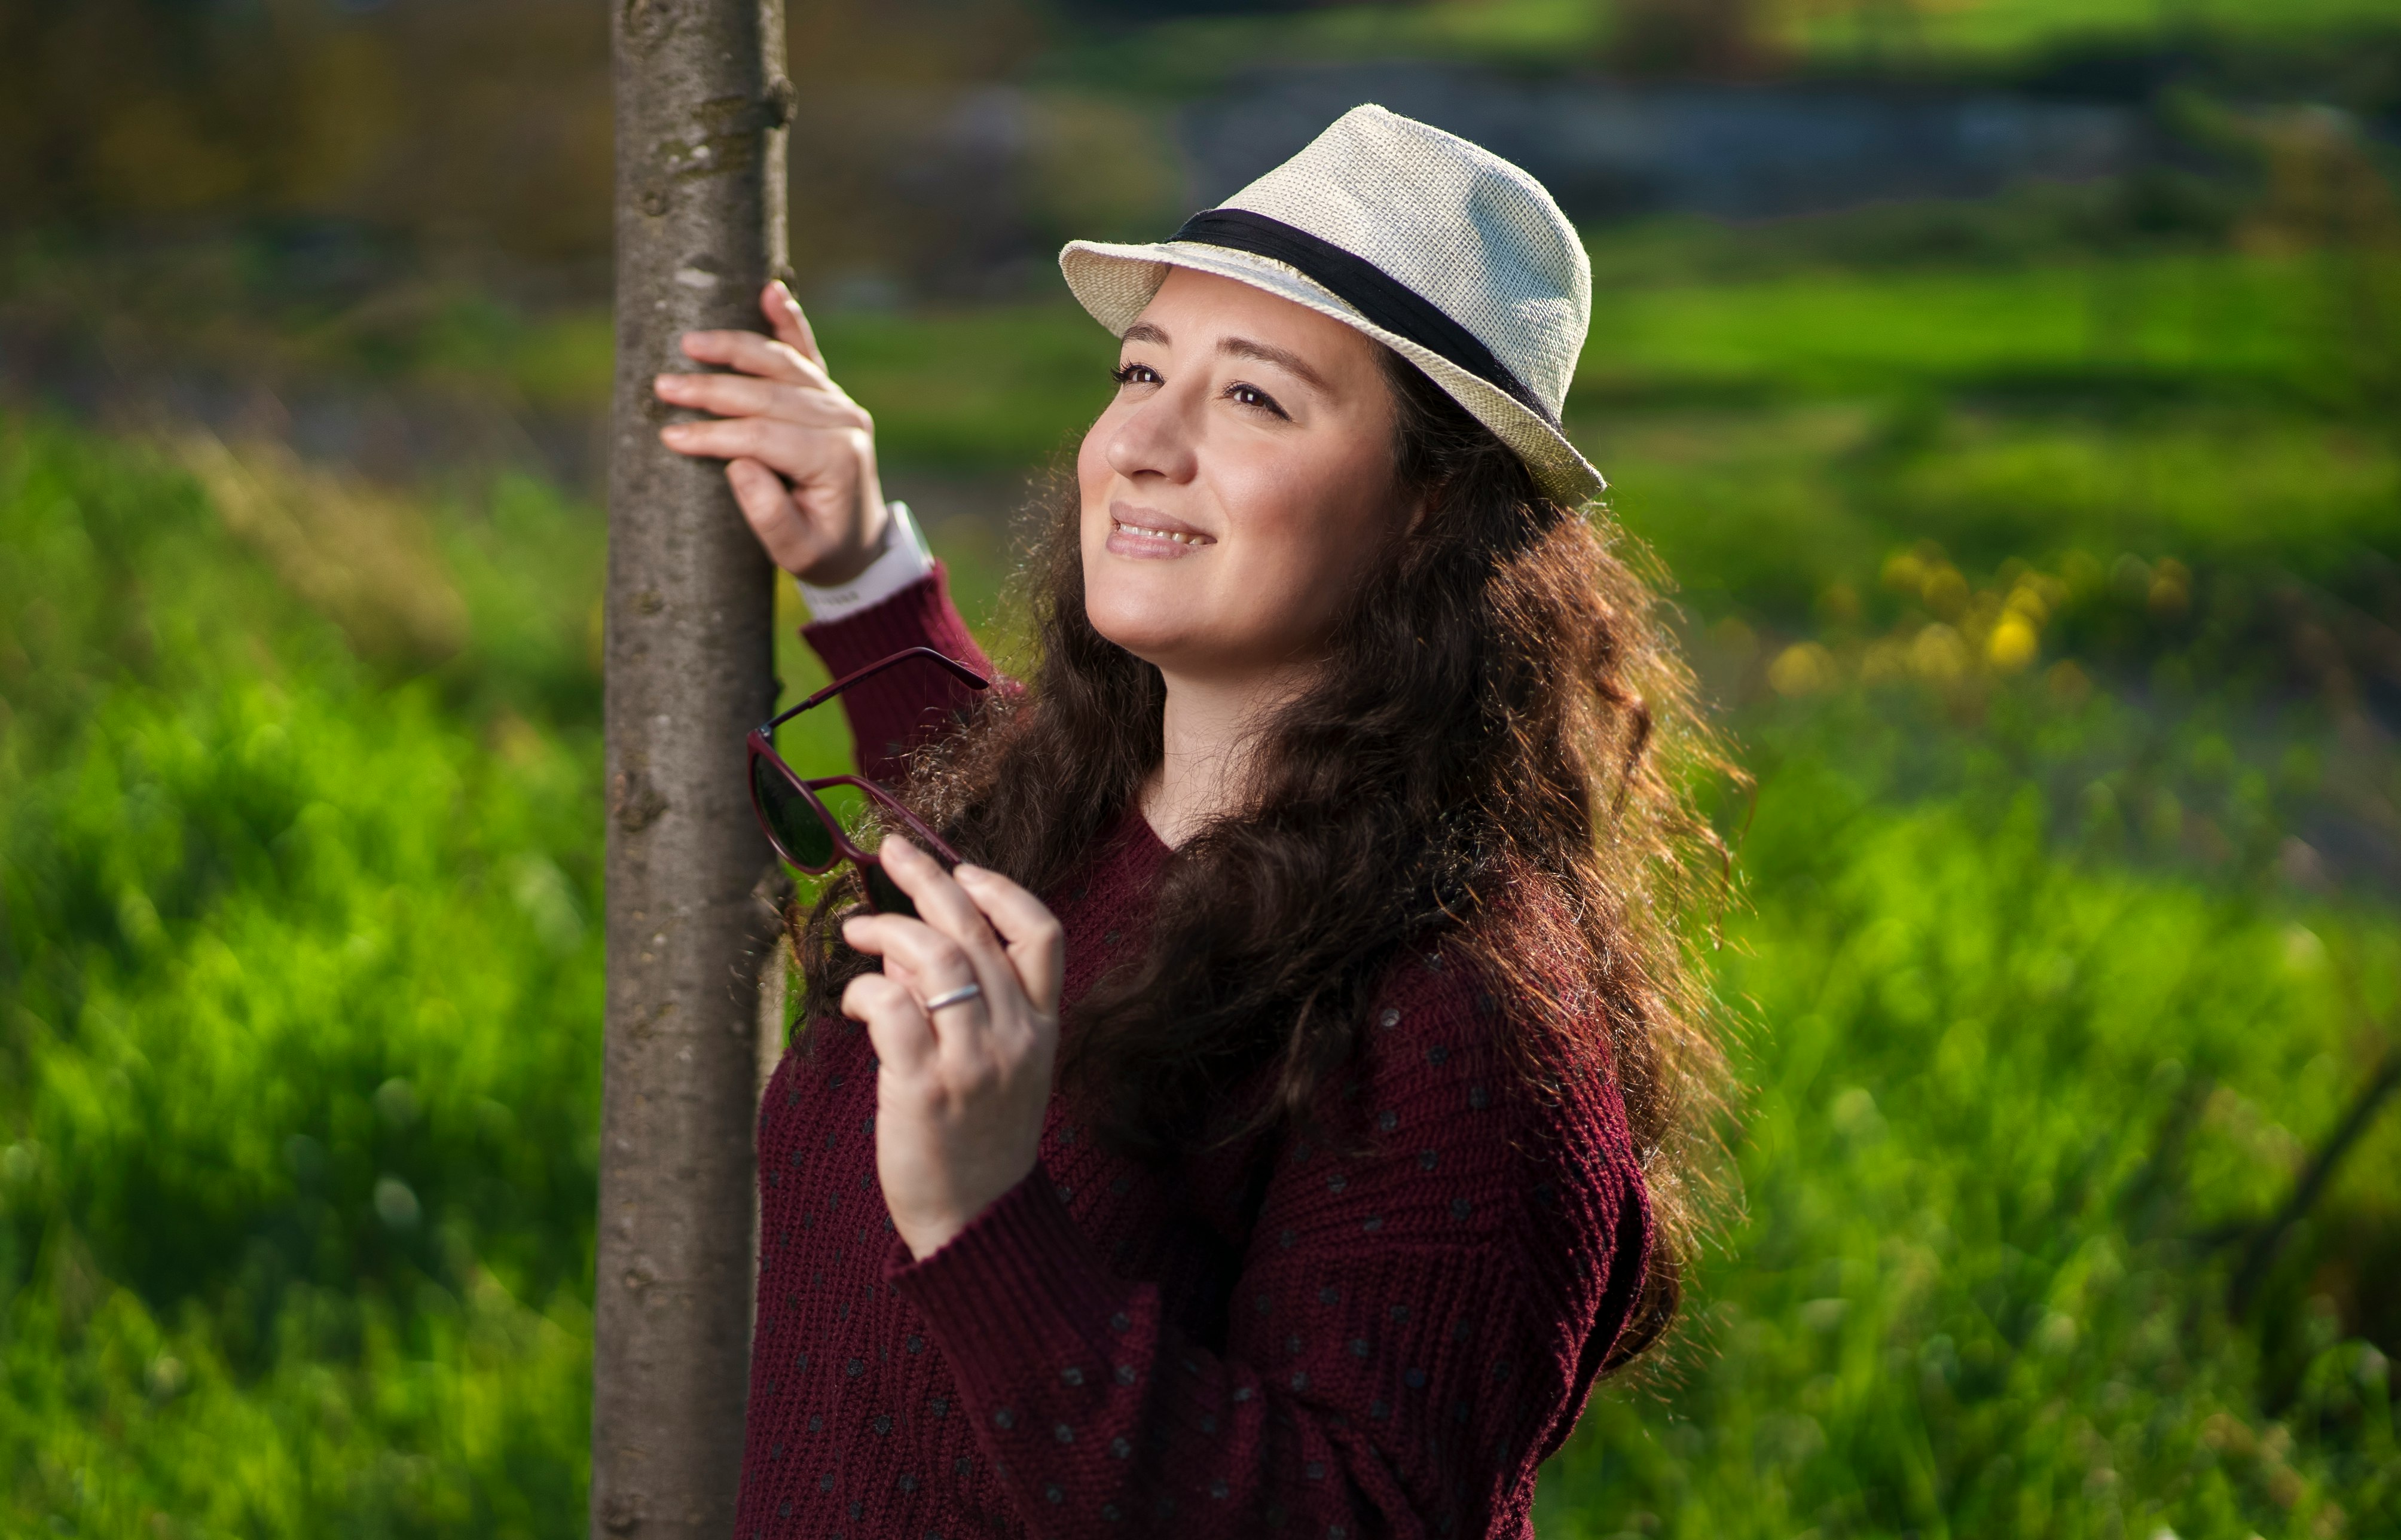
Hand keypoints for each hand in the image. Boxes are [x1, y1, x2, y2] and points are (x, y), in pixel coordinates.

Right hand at [653, 281, 891, 585]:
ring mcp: (840, 403)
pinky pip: (808, 353)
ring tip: (690, 343)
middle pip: (769, 394)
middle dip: (712, 388)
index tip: (670, 435)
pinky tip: (771, 290)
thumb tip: (736, 463)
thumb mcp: (796, 551)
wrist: (860, 545)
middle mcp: (843, 422)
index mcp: (835, 459)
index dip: (714, 434)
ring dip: (735, 349)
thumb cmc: (822, 551)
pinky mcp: (831, 395)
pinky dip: (789, 320)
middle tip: (664, 385)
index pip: (764, 436)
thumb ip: (769, 513)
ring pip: (783, 364)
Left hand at [839, 840, 1065, 1259]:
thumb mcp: (1007, 1068)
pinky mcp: (925, 1087)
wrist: (976, 1222)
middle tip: (891, 853)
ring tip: (858, 933)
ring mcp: (973, 1062)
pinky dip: (865, 990)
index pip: (1042, 933)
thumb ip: (979, 1008)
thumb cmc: (980, 1141)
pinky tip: (853, 1002)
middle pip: (975, 929)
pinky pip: (891, 1007)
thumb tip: (915, 947)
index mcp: (1043, 1028)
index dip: (1001, 889)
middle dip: (928, 878)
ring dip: (886, 931)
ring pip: (932, 957)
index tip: (961, 871)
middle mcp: (1015, 1037)